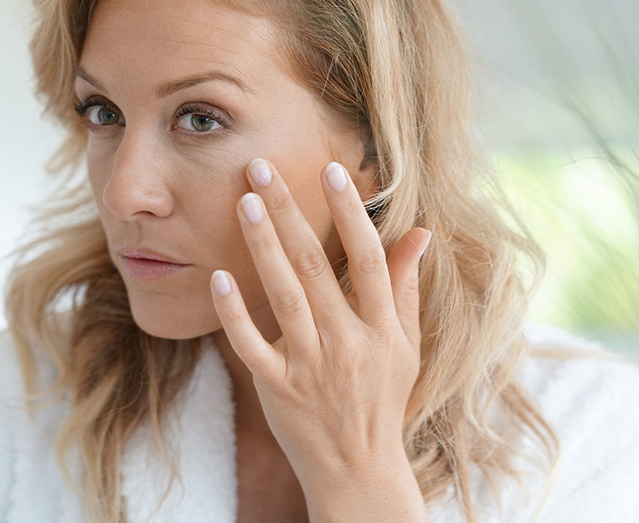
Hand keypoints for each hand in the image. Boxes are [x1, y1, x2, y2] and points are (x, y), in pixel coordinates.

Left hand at [209, 157, 430, 492]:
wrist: (358, 469)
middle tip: (260, 168)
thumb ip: (407, 287)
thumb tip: (420, 231)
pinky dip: (235, 314)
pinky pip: (252, 346)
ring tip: (243, 203)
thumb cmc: (382, 397)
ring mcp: (311, 366)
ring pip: (284, 296)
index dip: (349, 212)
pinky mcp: (279, 388)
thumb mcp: (406, 344)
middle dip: (288, 212)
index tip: (330, 169)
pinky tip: (218, 278)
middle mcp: (349, 341)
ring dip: (263, 246)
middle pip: (315, 266)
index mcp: (383, 326)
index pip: (367, 257)